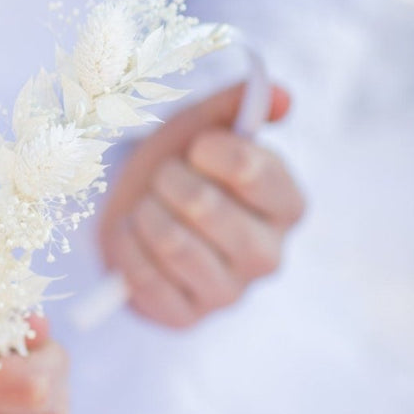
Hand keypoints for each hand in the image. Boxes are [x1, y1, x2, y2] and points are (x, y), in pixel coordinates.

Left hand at [96, 81, 305, 329]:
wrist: (139, 212)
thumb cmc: (182, 167)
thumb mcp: (206, 127)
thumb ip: (241, 105)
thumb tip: (280, 96)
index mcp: (286, 205)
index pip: (253, 171)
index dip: (212, 150)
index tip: (196, 146)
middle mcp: (268, 255)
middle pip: (205, 206)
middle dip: (169, 179)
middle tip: (163, 175)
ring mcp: (229, 293)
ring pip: (172, 242)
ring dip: (146, 211)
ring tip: (148, 204)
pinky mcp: (187, 317)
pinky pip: (144, 277)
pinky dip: (127, 245)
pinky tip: (133, 233)